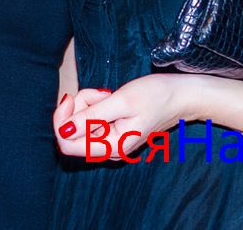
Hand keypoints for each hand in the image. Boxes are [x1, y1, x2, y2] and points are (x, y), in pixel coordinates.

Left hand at [55, 74, 197, 159]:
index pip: (66, 144)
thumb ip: (91, 117)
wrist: (181, 97)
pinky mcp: (112, 132)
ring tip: (110, 94)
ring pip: (82, 122)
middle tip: (100, 93)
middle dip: (79, 106)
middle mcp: (108, 150)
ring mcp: (110, 142)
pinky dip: (96, 104)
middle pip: (73, 130)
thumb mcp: (121, 101)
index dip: (61, 120)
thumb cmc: (155, 96)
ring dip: (89, 103)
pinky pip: (92, 119)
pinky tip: (112, 97)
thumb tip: (64, 130)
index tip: (71, 98)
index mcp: (111, 147)